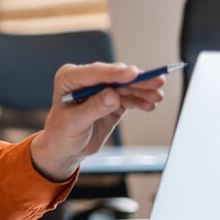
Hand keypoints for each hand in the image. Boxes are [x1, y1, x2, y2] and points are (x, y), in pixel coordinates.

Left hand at [31, 62, 165, 180]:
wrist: (65, 147)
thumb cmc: (62, 133)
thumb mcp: (74, 123)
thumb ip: (93, 108)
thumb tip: (113, 95)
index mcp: (69, 78)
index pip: (94, 73)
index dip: (114, 72)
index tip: (132, 73)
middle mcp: (85, 79)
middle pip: (114, 76)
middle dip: (136, 80)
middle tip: (156, 82)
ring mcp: (100, 88)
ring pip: (125, 85)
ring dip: (142, 90)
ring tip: (157, 96)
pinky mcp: (112, 99)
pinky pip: (128, 97)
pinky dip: (139, 100)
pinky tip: (149, 105)